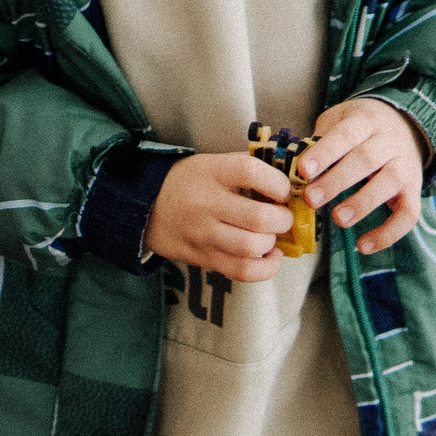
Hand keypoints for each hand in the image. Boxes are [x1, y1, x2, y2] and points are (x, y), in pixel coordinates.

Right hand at [142, 153, 295, 282]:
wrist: (144, 205)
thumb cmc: (188, 182)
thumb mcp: (211, 163)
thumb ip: (248, 167)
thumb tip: (290, 177)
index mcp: (209, 172)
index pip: (251, 172)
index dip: (277, 183)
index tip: (283, 190)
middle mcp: (204, 203)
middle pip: (258, 218)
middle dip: (283, 220)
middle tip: (282, 216)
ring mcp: (202, 234)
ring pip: (251, 248)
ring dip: (272, 243)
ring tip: (270, 235)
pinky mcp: (203, 258)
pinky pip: (243, 271)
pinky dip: (266, 268)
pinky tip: (268, 256)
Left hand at [298, 98, 428, 255]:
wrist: (404, 125)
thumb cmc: (358, 127)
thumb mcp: (338, 119)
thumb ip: (321, 139)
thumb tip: (298, 168)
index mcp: (365, 121)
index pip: (345, 134)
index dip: (324, 152)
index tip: (303, 171)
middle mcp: (389, 142)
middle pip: (365, 160)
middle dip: (337, 181)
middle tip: (312, 199)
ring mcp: (405, 166)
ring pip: (389, 183)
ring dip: (362, 203)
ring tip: (338, 219)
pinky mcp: (415, 190)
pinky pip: (408, 214)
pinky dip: (388, 233)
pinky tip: (364, 246)